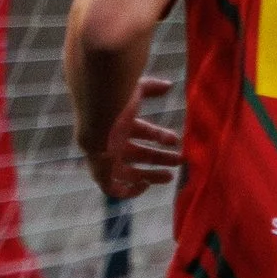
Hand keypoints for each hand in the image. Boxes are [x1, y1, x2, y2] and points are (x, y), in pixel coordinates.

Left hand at [81, 75, 182, 200]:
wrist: (97, 117)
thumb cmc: (117, 102)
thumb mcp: (136, 91)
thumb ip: (151, 87)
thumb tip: (168, 85)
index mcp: (120, 124)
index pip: (142, 132)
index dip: (160, 136)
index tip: (175, 140)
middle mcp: (112, 141)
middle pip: (138, 154)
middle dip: (159, 158)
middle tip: (179, 160)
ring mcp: (105, 158)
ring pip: (128, 173)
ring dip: (150, 175)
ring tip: (170, 176)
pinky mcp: (100, 172)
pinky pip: (111, 189)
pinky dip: (127, 192)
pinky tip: (145, 185)